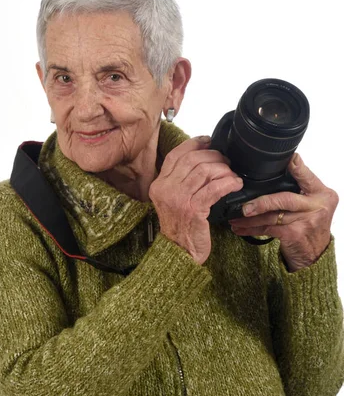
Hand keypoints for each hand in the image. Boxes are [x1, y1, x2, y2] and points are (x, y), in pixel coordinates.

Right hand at [149, 136, 243, 264]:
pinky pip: (215, 188)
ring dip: (223, 170)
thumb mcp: (173, 200)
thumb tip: (204, 159)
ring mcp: (178, 199)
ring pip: (205, 171)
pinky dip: (229, 183)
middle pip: (192, 159)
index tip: (209, 141)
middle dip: (214, 156)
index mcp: (159, 184)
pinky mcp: (193, 210)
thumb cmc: (181, 228)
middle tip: (226, 162)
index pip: (176, 155)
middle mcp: (166, 189)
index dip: (194, 144)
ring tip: (232, 175)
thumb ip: (182, 181)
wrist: (179, 253)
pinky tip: (236, 184)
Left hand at [228, 153, 338, 271]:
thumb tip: (279, 167)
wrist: (316, 255)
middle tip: (243, 206)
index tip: (289, 159)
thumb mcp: (311, 203)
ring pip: (272, 216)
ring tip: (235, 218)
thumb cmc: (310, 225)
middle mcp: (317, 205)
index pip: (307, 176)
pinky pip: (268, 230)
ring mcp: (306, 221)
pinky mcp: (295, 235)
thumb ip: (299, 187)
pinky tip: (240, 229)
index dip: (297, 168)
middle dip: (261, 202)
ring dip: (250, 218)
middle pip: (284, 198)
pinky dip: (252, 230)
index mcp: (321, 193)